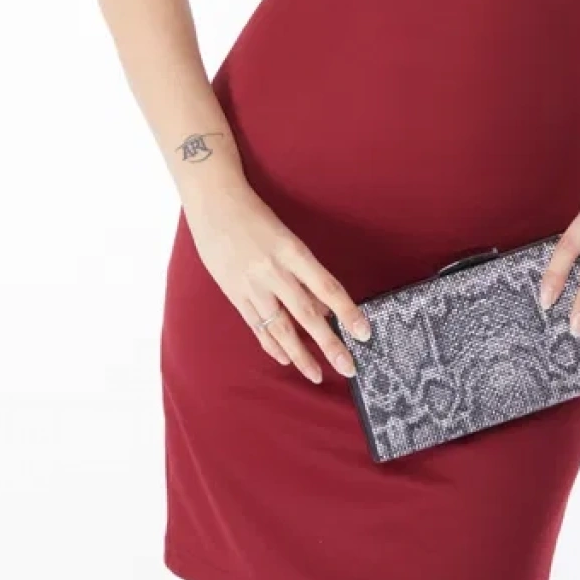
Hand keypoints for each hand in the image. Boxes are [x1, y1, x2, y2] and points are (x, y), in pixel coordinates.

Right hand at [183, 181, 371, 382]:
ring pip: (281, 328)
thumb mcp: (287, 239)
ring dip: (301, 355)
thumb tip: (325, 308)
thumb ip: (305, 274)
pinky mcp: (235, 295)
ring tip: (317, 374)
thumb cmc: (256, 217)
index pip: (328, 288)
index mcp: (294, 252)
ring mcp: (253, 286)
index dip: (348, 313)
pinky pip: (257, 327)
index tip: (364, 333)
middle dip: (330, 344)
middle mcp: (275, 272)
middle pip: (308, 314)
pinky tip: (285, 359)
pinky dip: (272, 345)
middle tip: (348, 368)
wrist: (215, 205)